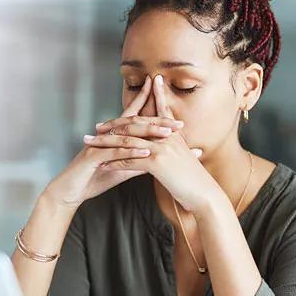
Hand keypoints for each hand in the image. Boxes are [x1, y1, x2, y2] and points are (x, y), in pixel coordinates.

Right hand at [43, 76, 194, 207]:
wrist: (70, 191)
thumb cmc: (94, 178)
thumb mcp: (121, 169)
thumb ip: (138, 162)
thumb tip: (158, 158)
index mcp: (114, 136)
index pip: (134, 118)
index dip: (151, 109)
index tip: (173, 110)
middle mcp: (107, 135)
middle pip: (135, 123)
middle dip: (157, 121)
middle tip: (178, 124)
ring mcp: (99, 144)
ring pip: (127, 135)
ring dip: (148, 134)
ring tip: (167, 134)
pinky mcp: (93, 156)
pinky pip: (114, 152)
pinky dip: (131, 152)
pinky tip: (146, 153)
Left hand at [86, 74, 219, 213]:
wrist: (205, 194)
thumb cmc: (195, 180)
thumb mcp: (185, 158)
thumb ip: (175, 147)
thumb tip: (166, 144)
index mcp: (173, 133)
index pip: (156, 111)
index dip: (142, 102)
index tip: (124, 103)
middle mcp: (166, 136)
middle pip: (134, 124)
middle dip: (113, 125)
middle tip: (96, 128)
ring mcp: (162, 148)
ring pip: (127, 142)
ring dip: (106, 144)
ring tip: (91, 145)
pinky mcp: (157, 162)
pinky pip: (130, 160)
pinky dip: (114, 163)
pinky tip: (102, 165)